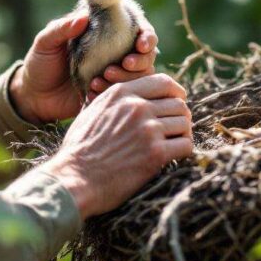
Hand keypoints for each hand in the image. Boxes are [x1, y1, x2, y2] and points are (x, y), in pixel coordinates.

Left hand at [9, 11, 158, 122]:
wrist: (33, 96)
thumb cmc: (40, 62)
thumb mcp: (45, 42)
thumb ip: (62, 28)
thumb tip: (84, 17)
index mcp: (105, 32)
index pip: (138, 29)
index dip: (147, 36)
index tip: (141, 44)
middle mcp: (115, 53)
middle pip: (147, 55)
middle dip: (141, 60)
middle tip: (123, 63)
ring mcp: (114, 75)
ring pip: (140, 77)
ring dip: (126, 78)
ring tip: (99, 80)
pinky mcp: (109, 94)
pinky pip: (124, 96)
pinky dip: (112, 94)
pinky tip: (92, 93)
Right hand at [37, 74, 192, 218]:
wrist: (74, 179)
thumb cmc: (80, 149)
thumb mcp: (93, 111)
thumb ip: (116, 101)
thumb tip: (135, 98)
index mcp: (121, 93)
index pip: (164, 82)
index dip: (175, 93)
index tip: (175, 104)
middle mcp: (137, 107)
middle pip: (178, 103)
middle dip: (179, 117)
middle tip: (174, 130)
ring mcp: (148, 129)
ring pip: (184, 123)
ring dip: (182, 134)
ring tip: (172, 144)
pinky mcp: (155, 154)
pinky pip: (186, 145)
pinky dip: (183, 150)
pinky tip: (173, 156)